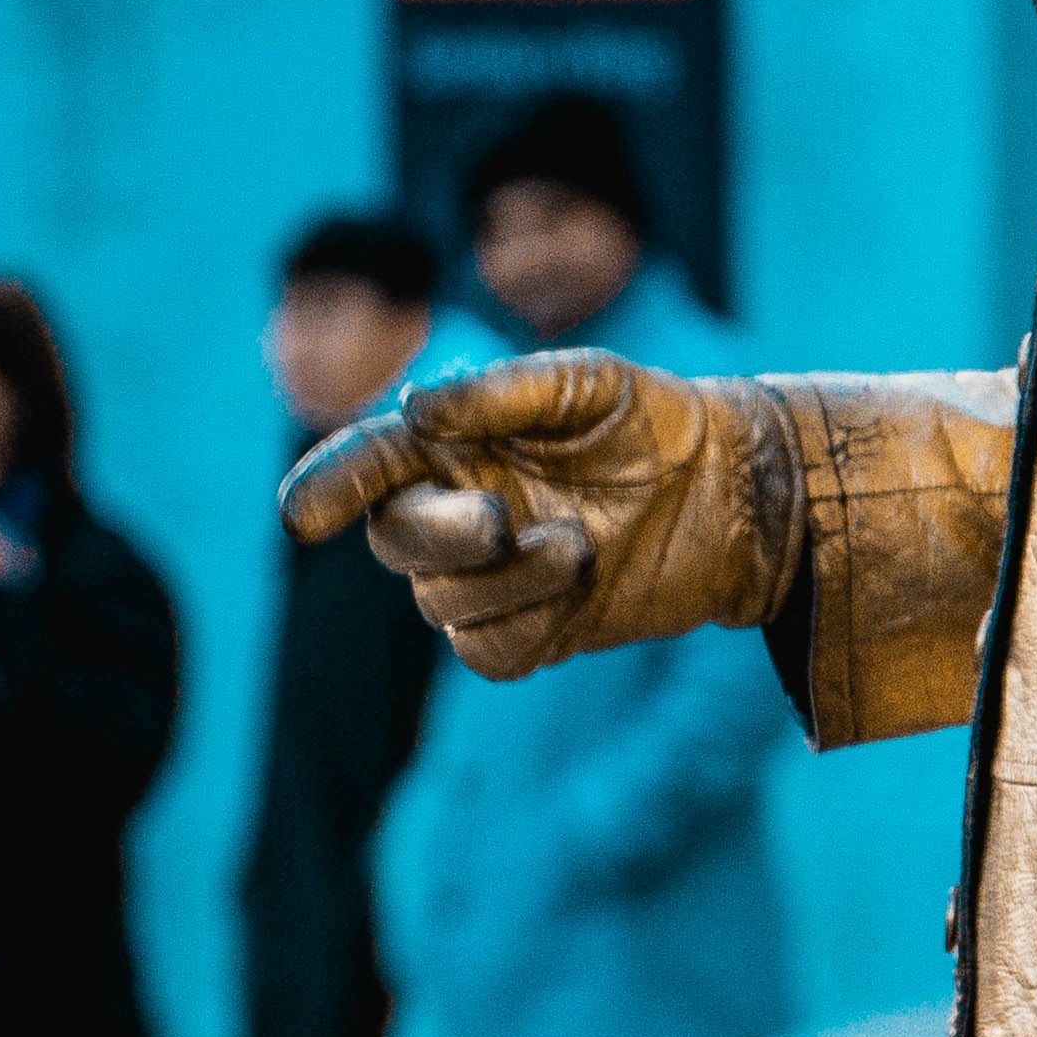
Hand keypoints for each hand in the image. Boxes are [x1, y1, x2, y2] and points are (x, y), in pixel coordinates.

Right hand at [280, 351, 803, 679]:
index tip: (301, 515)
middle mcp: (459, 509)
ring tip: (580, 547)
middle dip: (436, 536)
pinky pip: (491, 652)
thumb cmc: (656, 423)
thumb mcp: (589, 385)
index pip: (369, 467)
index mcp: (454, 444)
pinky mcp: (536, 630)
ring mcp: (494, 576)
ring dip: (505, 582)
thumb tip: (415, 408)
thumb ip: (501, 393)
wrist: (735, 494)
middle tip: (500, 520)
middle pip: (395, 541)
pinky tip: (578, 589)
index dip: (329, 486)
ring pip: (443, 603)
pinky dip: (525, 625)